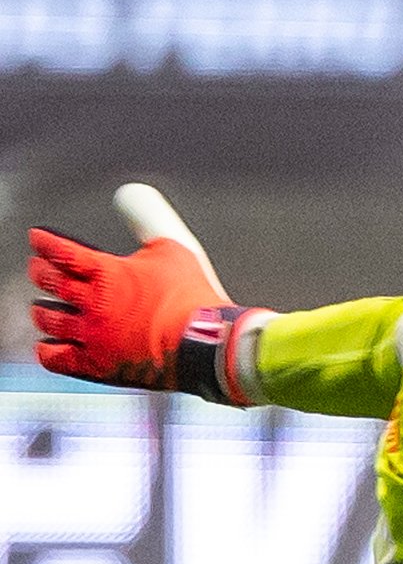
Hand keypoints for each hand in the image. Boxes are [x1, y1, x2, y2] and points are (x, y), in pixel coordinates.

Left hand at [27, 184, 262, 399]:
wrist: (204, 342)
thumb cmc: (192, 298)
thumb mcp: (174, 249)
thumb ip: (149, 222)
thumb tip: (137, 199)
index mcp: (108, 273)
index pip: (65, 252)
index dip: (46, 243)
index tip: (38, 239)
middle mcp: (93, 303)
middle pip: (51, 284)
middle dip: (40, 273)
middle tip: (37, 268)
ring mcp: (91, 335)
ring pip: (50, 320)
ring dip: (41, 312)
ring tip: (39, 308)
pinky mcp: (97, 364)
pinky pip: (57, 358)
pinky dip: (48, 351)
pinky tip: (47, 346)